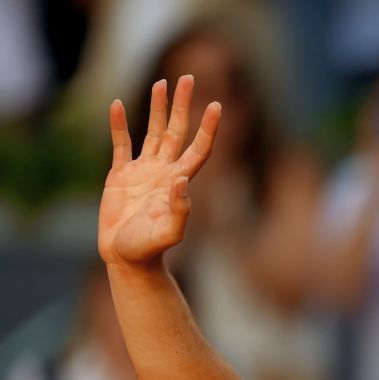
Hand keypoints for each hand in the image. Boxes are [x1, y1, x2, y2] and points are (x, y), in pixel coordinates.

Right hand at [97, 76, 221, 268]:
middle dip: (184, 105)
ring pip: (153, 131)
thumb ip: (180, 210)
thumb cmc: (150, 249)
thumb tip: (183, 181)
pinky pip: (121, 144)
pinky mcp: (120, 176)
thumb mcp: (168, 233)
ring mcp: (143, 171)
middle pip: (178, 131)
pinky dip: (119, 125)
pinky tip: (117, 104)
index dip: (208, 128)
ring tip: (162, 82)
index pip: (199, 148)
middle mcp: (164, 171)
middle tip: (189, 78)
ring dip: (158, 108)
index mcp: (179, 182)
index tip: (217, 106)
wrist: (126, 259)